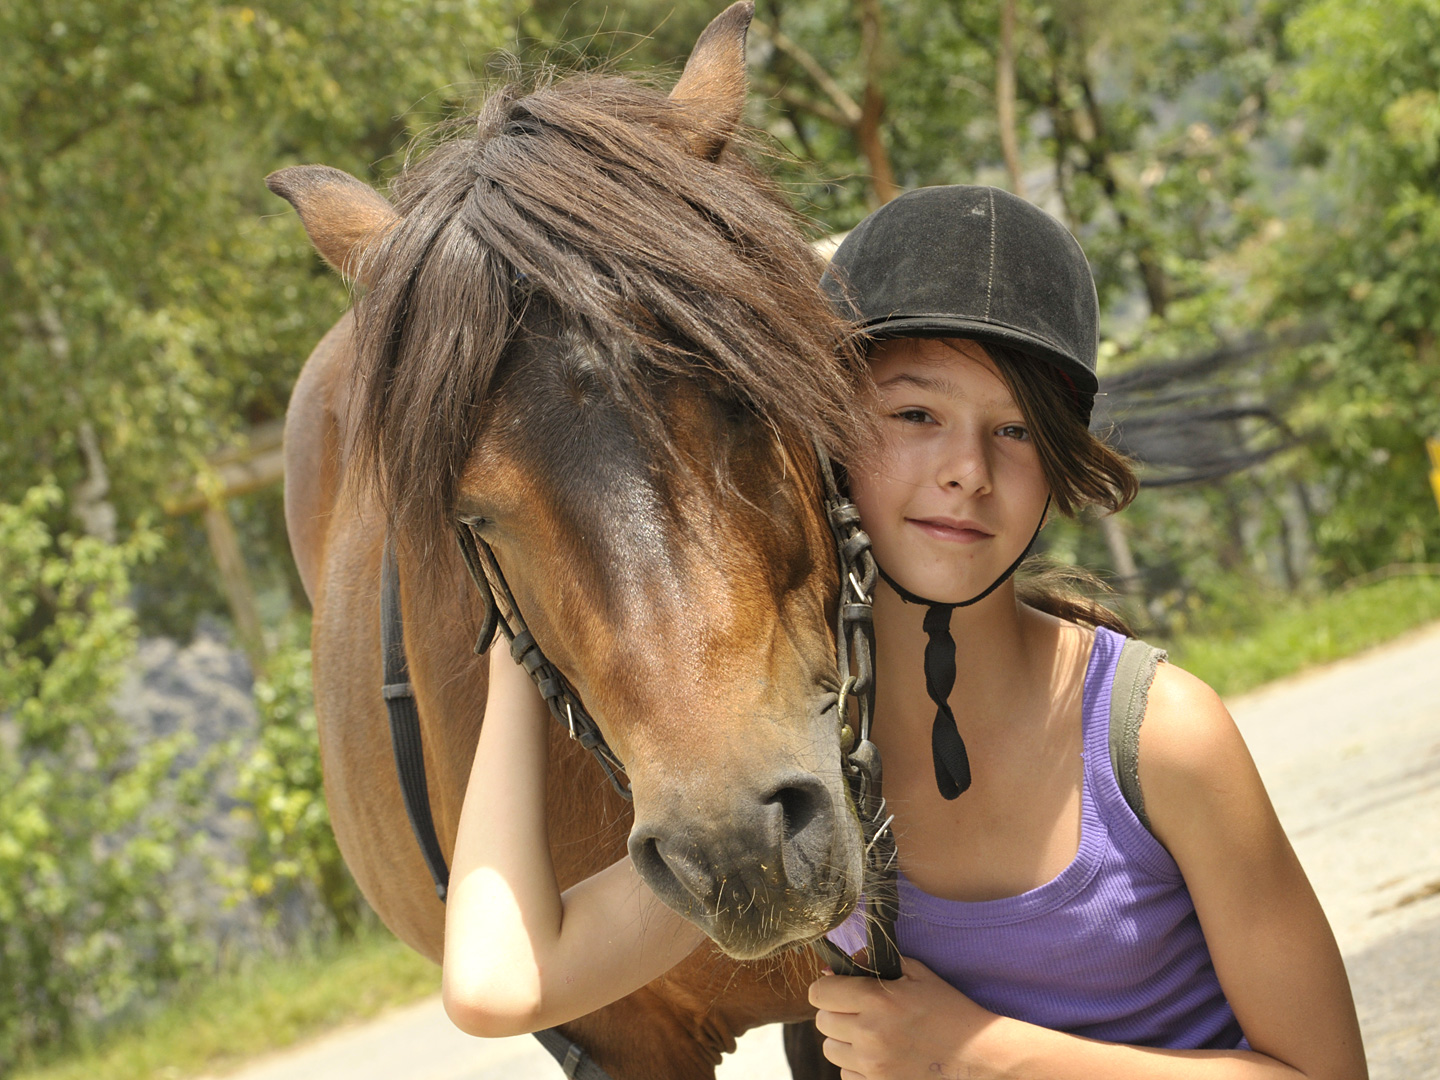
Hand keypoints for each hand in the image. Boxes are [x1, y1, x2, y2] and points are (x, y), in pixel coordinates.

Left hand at [809, 956, 1002, 1078]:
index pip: (819, 992)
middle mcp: (869, 1034)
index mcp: (877, 1000)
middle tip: (859, 1010)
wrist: (979, 1056)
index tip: (839, 988)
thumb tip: (836, 965)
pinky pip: (846, 1074)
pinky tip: (879, 1055)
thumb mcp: (917, 974)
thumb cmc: (949, 1010)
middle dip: (836, 1012)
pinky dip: (856, 1065)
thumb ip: (875, 963)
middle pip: (821, 1021)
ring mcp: (873, 1065)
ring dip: (843, 1040)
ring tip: (870, 1034)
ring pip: (830, 1049)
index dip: (827, 987)